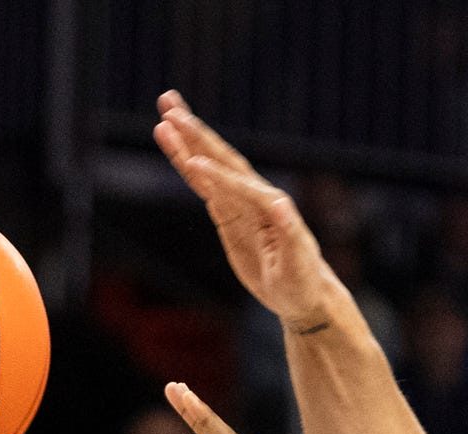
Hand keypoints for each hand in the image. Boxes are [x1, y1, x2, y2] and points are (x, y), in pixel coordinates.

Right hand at [153, 91, 345, 331]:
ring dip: (186, 144)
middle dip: (195, 134)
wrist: (302, 295)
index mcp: (270, 206)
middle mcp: (254, 197)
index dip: (217, 176)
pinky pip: (204, 188)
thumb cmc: (303, 280)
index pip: (239, 185)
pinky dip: (190, 169)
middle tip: (169, 105)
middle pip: (220, 159)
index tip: (194, 164)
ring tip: (164, 119)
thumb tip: (281, 203)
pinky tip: (178, 152)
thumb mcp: (298, 260)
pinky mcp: (229, 216)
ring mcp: (240, 205)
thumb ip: (291, 231)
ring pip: (208, 169)